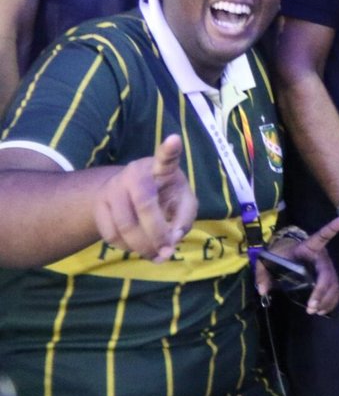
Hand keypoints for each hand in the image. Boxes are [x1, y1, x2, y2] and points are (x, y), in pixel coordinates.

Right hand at [93, 134, 195, 261]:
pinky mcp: (98, 206)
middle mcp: (134, 174)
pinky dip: (127, 248)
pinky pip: (110, 234)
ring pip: (124, 225)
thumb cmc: (165, 197)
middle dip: (157, 234)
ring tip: (157, 256)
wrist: (129, 194)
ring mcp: (112, 188)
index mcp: (161, 169)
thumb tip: (171, 241)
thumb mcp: (182, 203)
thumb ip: (184, 219)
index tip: (174, 140)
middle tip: (168, 252)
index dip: (169, 150)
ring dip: (142, 247)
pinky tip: (138, 248)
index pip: (165, 158)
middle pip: (144, 205)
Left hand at [256, 215, 338, 315]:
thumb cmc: (280, 255)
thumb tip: (262, 290)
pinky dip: (331, 301)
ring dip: (326, 299)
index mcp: (308, 247)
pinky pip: (335, 290)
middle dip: (321, 292)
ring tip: (315, 311)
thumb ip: (262, 274)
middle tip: (310, 308)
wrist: (288, 256)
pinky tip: (323, 310)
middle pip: (328, 274)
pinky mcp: (329, 278)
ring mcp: (327, 267)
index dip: (332, 228)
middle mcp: (322, 257)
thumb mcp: (267, 261)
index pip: (321, 236)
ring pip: (334, 284)